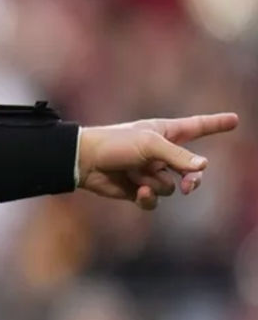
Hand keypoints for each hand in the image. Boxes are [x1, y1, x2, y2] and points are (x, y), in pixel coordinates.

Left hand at [78, 113, 238, 209]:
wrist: (84, 161)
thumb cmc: (115, 144)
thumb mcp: (149, 145)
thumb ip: (177, 155)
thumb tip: (202, 167)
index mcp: (165, 133)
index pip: (197, 127)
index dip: (216, 124)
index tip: (234, 120)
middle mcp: (161, 152)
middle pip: (192, 169)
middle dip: (193, 179)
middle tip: (190, 185)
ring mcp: (150, 171)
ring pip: (171, 186)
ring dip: (156, 182)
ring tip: (136, 174)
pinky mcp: (138, 189)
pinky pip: (155, 200)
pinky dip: (148, 197)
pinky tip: (138, 191)